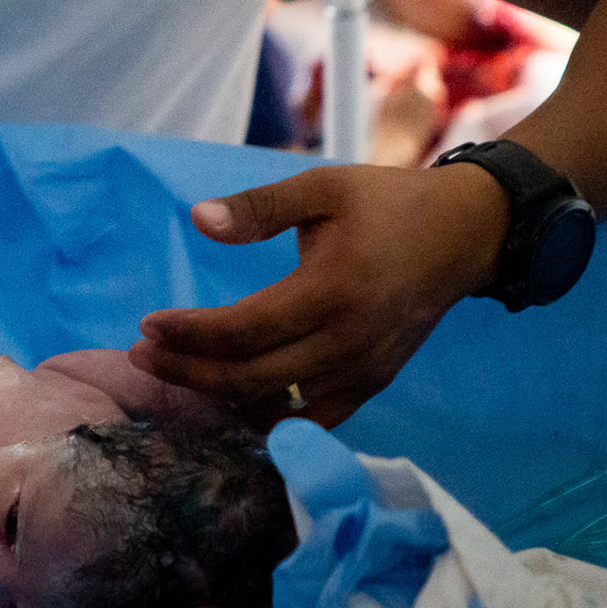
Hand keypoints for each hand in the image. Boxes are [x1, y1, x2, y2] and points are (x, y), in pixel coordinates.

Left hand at [127, 160, 508, 426]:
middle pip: (250, 379)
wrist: (465, 234)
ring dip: (220, 398)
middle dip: (188, 373)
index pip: (243, 330)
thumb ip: (259, 208)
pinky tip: (228, 401)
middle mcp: (348, 343)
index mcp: (332, 293)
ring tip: (174, 373)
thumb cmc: (387, 203)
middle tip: (141, 355)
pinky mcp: (373, 384)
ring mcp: (364, 372)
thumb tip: (198, 220)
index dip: (189, 334)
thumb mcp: (322, 188)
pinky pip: (312, 420)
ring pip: (278, 408)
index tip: (146, 326)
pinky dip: (266, 419)